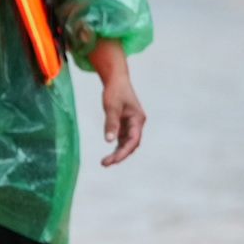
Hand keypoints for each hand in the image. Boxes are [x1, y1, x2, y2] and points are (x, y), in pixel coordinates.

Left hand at [88, 39, 145, 166]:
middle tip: (105, 163)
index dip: (124, 152)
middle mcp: (137, 124)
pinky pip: (122, 139)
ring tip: (105, 162)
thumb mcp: (112, 106)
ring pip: (127, 143)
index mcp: (138, 119)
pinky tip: (109, 154)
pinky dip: (116, 146)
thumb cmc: (115, 91)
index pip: (133, 140)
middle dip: (120, 155)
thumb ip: (111, 123)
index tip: (113, 160)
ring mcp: (131, 124)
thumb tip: (109, 141)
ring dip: (118, 153)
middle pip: (131, 144)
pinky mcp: (125, 124)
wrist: (116, 80)